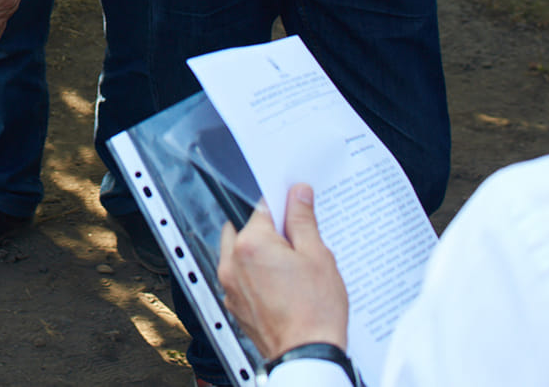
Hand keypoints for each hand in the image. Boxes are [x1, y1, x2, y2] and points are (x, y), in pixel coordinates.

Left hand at [216, 184, 349, 361]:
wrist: (307, 354)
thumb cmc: (315, 313)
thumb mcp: (318, 256)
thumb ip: (303, 220)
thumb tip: (297, 194)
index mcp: (251, 244)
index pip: (262, 207)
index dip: (283, 206)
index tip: (296, 208)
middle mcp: (232, 263)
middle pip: (246, 228)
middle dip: (268, 229)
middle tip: (296, 242)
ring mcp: (230, 286)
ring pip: (241, 253)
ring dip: (260, 251)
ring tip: (291, 267)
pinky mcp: (235, 304)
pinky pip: (241, 277)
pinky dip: (256, 274)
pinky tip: (282, 285)